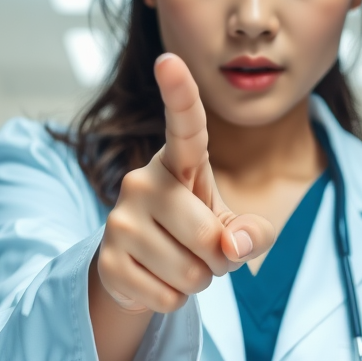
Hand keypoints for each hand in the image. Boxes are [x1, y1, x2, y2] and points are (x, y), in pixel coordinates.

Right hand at [97, 53, 275, 313]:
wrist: (140, 268)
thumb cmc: (195, 233)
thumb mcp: (235, 227)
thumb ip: (254, 232)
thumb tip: (232, 246)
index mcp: (179, 163)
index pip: (184, 125)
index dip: (180, 93)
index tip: (168, 60)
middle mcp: (142, 181)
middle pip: (205, 235)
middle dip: (220, 259)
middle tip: (204, 252)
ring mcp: (119, 220)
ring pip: (189, 273)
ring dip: (198, 281)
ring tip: (180, 263)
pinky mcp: (108, 261)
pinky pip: (166, 297)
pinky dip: (174, 300)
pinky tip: (159, 281)